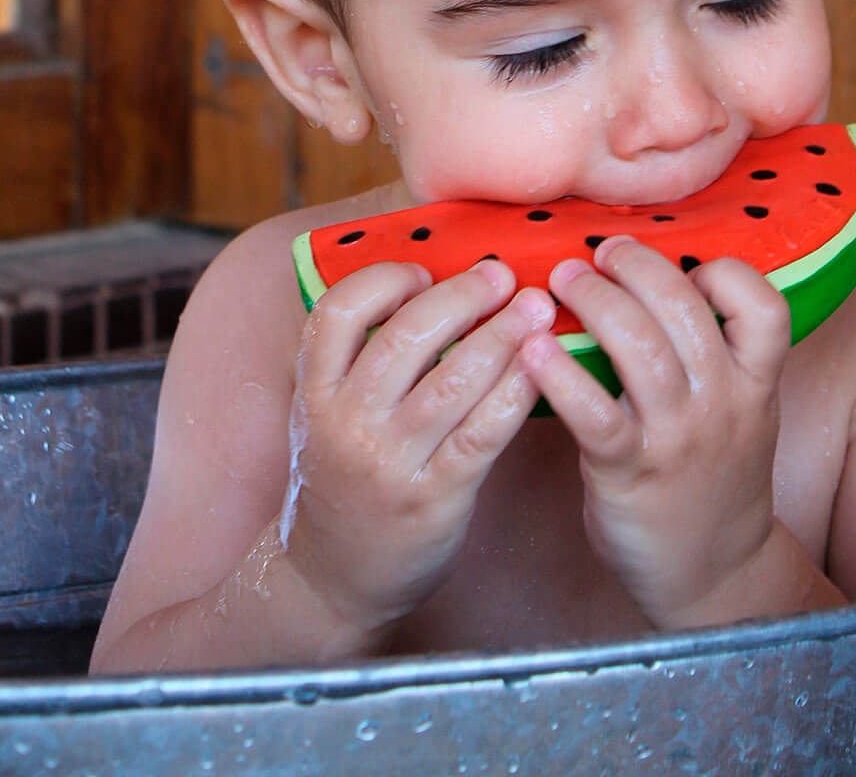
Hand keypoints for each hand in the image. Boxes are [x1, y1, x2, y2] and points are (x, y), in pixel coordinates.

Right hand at [283, 258, 553, 639]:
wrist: (328, 583)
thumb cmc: (341, 484)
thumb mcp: (325, 418)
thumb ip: (360, 363)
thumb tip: (434, 289)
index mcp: (314, 394)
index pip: (336, 312)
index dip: (384, 280)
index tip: (423, 272)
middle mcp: (346, 424)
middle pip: (405, 337)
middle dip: (462, 296)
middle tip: (502, 276)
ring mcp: (390, 464)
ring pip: (452, 381)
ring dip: (502, 335)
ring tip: (535, 308)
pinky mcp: (434, 500)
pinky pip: (482, 433)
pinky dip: (515, 392)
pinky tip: (541, 366)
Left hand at [519, 235, 790, 626]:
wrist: (716, 574)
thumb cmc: (713, 478)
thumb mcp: (741, 412)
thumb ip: (715, 355)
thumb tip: (656, 282)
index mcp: (755, 383)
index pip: (764, 306)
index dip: (726, 273)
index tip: (685, 264)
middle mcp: (723, 403)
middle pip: (685, 310)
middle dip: (637, 266)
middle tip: (599, 252)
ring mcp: (678, 439)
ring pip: (641, 349)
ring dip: (596, 303)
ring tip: (563, 281)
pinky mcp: (630, 473)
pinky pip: (594, 414)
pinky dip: (561, 376)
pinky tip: (533, 350)